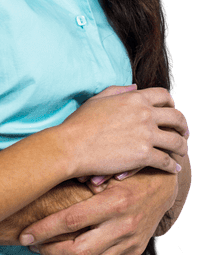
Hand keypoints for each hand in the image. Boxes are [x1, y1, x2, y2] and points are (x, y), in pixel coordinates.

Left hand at [19, 168, 177, 254]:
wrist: (164, 186)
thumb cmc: (129, 173)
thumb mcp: (108, 169)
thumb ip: (83, 175)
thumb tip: (50, 178)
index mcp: (115, 201)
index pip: (71, 220)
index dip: (44, 229)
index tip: (24, 234)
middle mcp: (124, 224)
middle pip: (79, 251)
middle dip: (50, 251)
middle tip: (34, 245)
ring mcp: (131, 241)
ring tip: (47, 250)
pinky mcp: (135, 251)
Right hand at [59, 86, 187, 177]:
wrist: (71, 146)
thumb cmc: (79, 123)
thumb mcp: (97, 99)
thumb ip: (118, 91)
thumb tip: (135, 87)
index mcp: (134, 98)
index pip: (164, 95)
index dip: (171, 102)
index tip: (172, 110)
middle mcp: (145, 114)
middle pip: (176, 117)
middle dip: (183, 125)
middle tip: (184, 132)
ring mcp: (146, 134)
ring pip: (176, 140)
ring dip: (182, 146)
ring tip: (181, 151)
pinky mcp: (143, 155)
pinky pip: (166, 161)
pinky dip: (172, 166)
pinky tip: (173, 168)